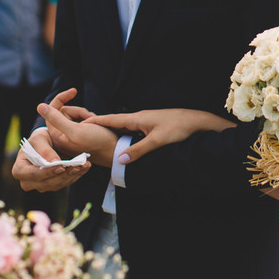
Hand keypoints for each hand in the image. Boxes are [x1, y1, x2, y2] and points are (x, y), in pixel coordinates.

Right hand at [11, 127, 90, 192]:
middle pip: (46, 183)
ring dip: (72, 176)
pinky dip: (76, 175)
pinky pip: (64, 183)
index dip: (47, 172)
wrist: (48, 142)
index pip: (33, 175)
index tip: (61, 166)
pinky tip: (85, 167)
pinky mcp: (52, 185)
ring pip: (57, 185)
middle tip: (78, 166)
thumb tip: (54, 162)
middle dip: (63, 175)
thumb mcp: (39, 138)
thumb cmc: (40, 139)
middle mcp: (28, 182)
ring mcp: (41, 185)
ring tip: (84, 165)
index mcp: (19, 170)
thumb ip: (44, 149)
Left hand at [37, 88, 118, 166]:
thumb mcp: (76, 130)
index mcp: (56, 136)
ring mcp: (69, 134)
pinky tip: (95, 125)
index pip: (52, 110)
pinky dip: (88, 118)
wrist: (115, 150)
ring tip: (93, 122)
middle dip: (77, 111)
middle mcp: (60, 135)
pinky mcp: (78, 133)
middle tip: (89, 117)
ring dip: (84, 115)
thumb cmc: (97, 143)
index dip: (62, 98)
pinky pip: (79, 119)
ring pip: (72, 114)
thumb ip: (57, 119)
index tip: (74, 91)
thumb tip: (40, 107)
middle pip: (63, 111)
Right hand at [87, 109, 236, 163]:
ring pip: (125, 127)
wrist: (198, 122)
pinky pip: (133, 131)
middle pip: (115, 123)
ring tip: (99, 139)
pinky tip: (123, 143)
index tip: (80, 124)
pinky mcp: (153, 127)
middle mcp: (140, 118)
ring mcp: (147, 122)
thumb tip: (120, 160)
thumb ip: (139, 150)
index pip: (111, 119)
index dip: (96, 122)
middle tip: (85, 133)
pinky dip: (124, 136)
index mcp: (138, 118)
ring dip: (113, 132)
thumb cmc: (179, 127)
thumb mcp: (157, 141)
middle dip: (100, 128)